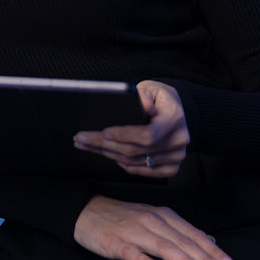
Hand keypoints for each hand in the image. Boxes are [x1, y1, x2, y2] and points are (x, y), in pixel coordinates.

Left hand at [72, 79, 189, 177]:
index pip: (147, 134)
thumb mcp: (151, 88)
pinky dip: (124, 165)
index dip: (123, 135)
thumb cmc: (158, 98)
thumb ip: (144, 95)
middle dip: (104, 144)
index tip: (103, 132)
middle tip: (81, 138)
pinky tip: (109, 155)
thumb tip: (143, 105)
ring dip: (108, 154)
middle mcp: (178, 140)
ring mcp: (177, 157)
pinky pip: (143, 171)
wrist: (174, 110)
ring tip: (87, 145)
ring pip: (135, 162)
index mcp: (174, 118)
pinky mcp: (172, 167)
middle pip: (136, 150)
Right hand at [74, 195, 235, 259]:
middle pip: (182, 242)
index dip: (213, 251)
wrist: (86, 211)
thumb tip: (210, 240)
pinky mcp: (114, 242)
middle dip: (205, 258)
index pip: (193, 235)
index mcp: (163, 216)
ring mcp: (132, 232)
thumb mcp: (155, 219)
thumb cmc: (124, 218)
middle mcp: (151, 221)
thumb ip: (181, 230)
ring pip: (162, 246)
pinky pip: (130, 252)